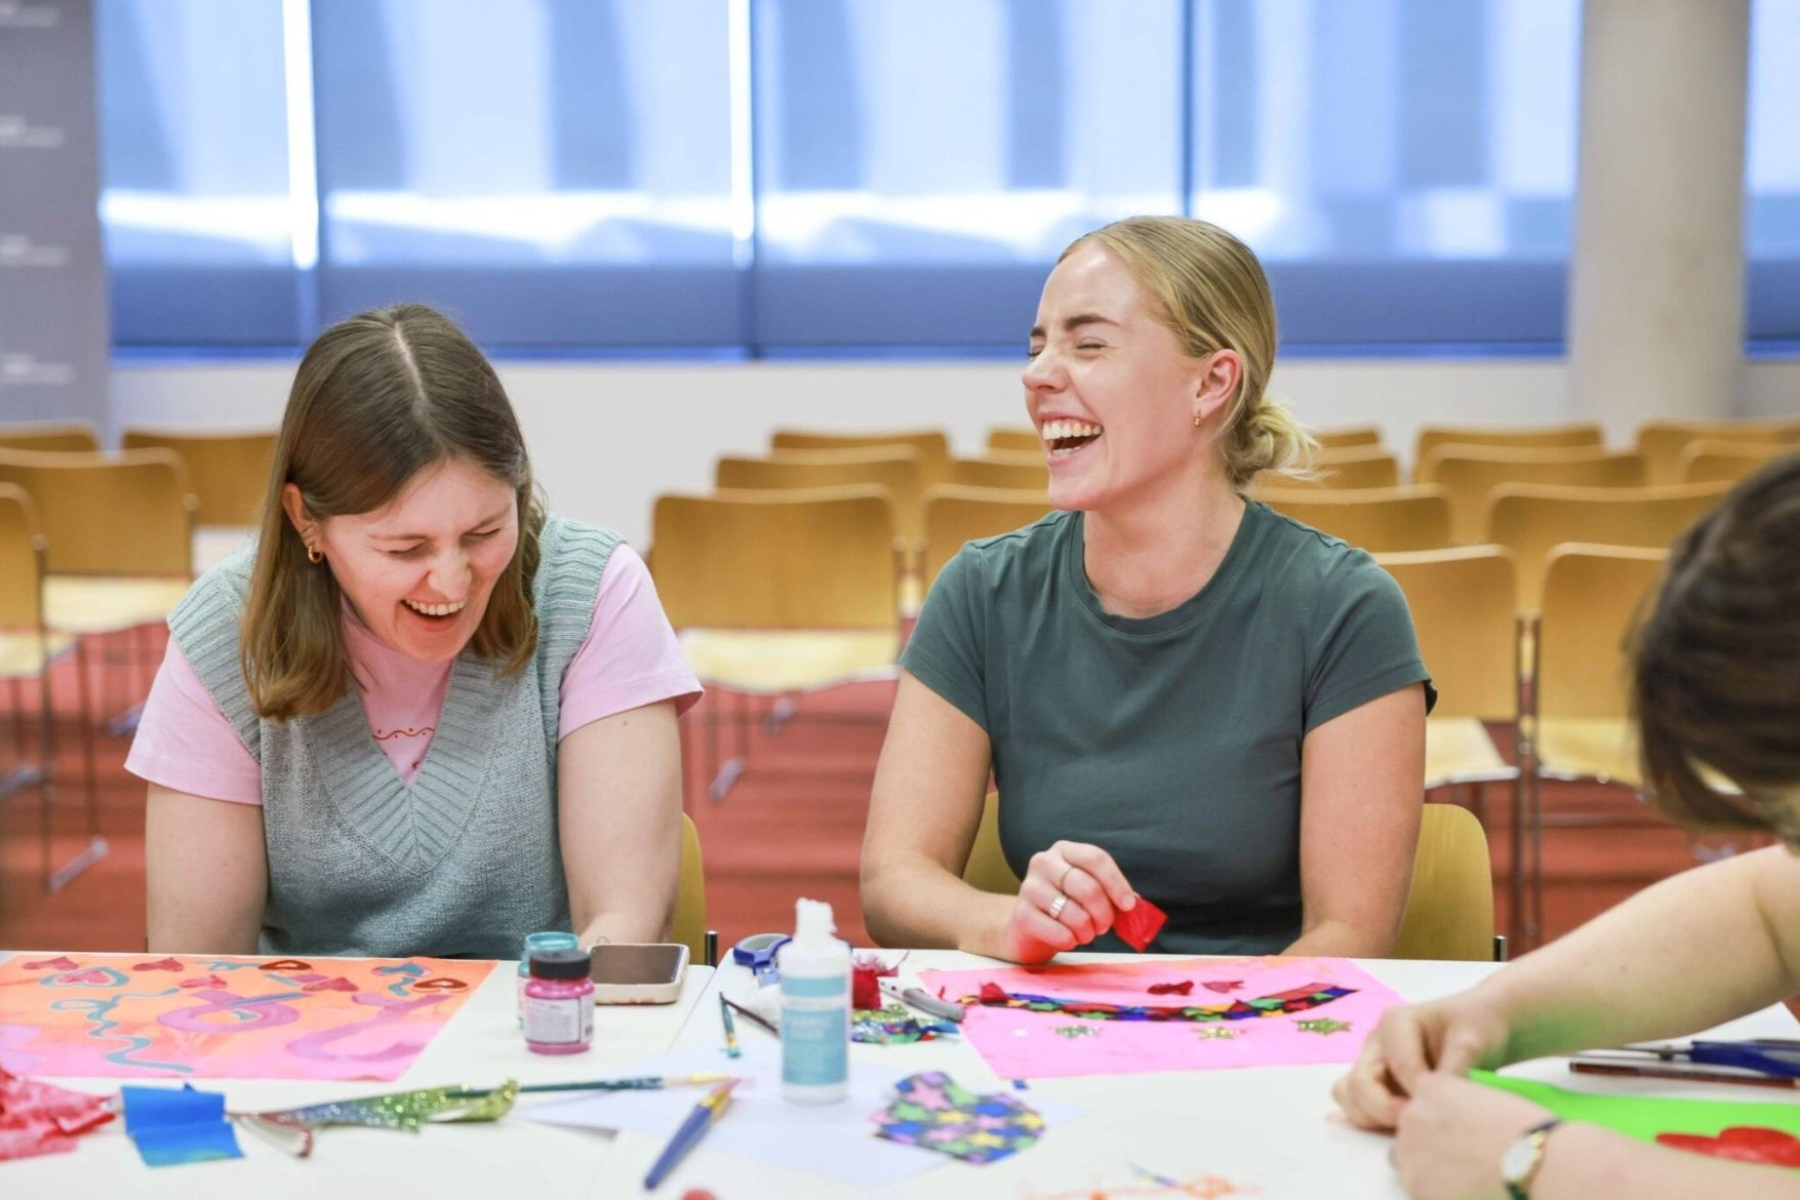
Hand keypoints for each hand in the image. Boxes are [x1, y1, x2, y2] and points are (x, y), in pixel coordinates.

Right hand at [1000, 840, 1136, 962]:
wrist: (1027, 928)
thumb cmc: (1065, 907)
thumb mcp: (1088, 893)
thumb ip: (1112, 895)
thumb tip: (1135, 905)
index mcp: (1064, 851)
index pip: (1095, 858)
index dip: (1116, 883)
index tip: (1128, 905)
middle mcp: (1044, 862)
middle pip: (1087, 887)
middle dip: (1104, 913)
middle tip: (1105, 927)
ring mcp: (1029, 887)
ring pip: (1074, 913)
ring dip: (1088, 931)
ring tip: (1085, 934)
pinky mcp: (1022, 914)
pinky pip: (1059, 932)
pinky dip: (1071, 941)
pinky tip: (1067, 939)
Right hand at [1333, 995, 1511, 1129]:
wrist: (1480, 1025)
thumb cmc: (1476, 1024)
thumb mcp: (1472, 1040)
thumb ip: (1455, 1068)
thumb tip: (1441, 1103)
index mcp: (1395, 1021)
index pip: (1397, 1065)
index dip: (1419, 1092)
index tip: (1444, 1105)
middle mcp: (1375, 1042)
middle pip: (1359, 1084)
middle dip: (1387, 1110)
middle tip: (1421, 1122)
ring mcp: (1372, 1064)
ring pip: (1349, 1096)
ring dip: (1374, 1117)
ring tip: (1411, 1123)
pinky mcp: (1376, 1086)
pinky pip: (1358, 1106)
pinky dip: (1372, 1121)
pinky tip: (1404, 1124)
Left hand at [1391, 1074, 1554, 1199]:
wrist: (1533, 1162)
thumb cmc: (1526, 1131)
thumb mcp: (1490, 1099)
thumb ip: (1462, 1106)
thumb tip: (1460, 1125)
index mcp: (1432, 1087)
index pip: (1420, 1101)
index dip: (1439, 1120)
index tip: (1457, 1134)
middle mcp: (1412, 1115)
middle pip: (1409, 1132)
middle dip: (1429, 1145)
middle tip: (1463, 1161)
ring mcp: (1410, 1151)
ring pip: (1406, 1162)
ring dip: (1427, 1170)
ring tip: (1463, 1181)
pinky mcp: (1416, 1185)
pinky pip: (1418, 1190)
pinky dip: (1435, 1194)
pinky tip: (1464, 1194)